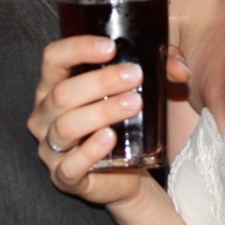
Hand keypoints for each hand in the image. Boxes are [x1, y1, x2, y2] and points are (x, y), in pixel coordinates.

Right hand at [29, 37, 147, 204]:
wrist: (128, 174)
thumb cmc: (123, 121)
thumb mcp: (134, 87)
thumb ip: (158, 68)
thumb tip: (180, 68)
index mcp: (53, 86)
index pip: (53, 58)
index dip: (77, 48)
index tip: (111, 47)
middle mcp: (44, 115)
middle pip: (62, 93)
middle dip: (101, 81)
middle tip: (135, 75)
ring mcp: (50, 148)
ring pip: (67, 126)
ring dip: (101, 111)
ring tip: (134, 103)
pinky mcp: (64, 177)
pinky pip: (70, 165)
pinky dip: (90, 150)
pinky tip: (110, 137)